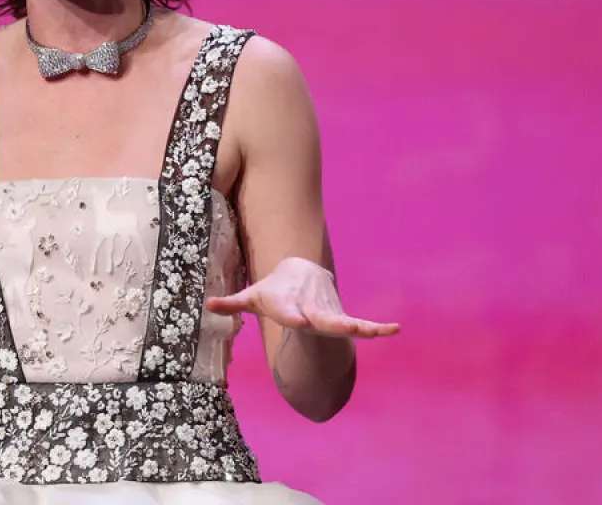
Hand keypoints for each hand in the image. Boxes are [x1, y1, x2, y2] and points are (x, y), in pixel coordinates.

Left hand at [206, 257, 398, 338]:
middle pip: (320, 318)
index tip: (298, 319)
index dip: (292, 315)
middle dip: (325, 323)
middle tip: (337, 327)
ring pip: (344, 321)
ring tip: (379, 331)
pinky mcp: (340, 316)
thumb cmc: (272, 288)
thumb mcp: (252, 296)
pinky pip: (359, 323)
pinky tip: (395, 329)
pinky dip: (376, 327)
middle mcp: (310, 308)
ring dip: (361, 327)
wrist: (300, 270)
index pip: (289, 311)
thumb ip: (232, 304)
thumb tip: (206, 307)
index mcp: (287, 305)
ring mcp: (327, 312)